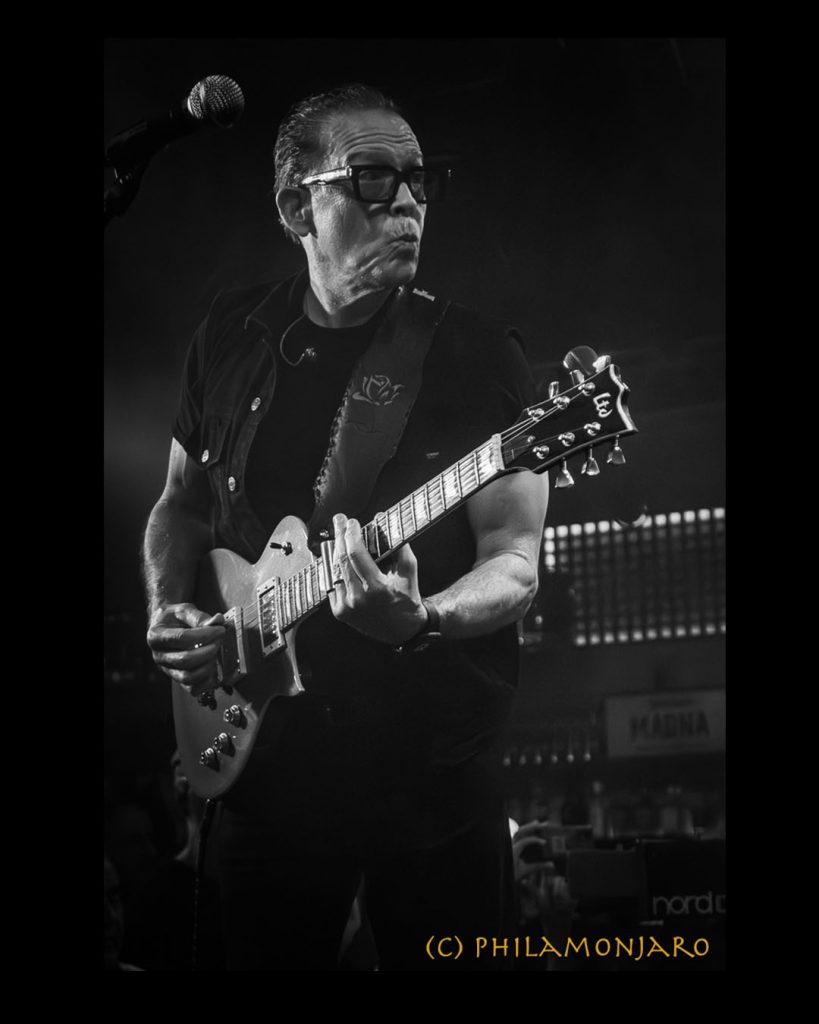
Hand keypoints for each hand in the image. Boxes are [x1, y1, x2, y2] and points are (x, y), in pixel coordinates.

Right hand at [147, 602, 224, 695]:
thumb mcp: (184, 610)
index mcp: (156, 636)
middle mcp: (158, 655)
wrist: (166, 625)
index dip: (204, 635)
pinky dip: (206, 682)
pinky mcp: (177, 679)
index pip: (181, 638)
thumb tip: (218, 621)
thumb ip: (200, 616)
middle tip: (219, 641)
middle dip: (208, 651)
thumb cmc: (174, 618)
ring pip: (188, 677)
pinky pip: (192, 689)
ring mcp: (167, 669)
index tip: (220, 630)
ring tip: (215, 654)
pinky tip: (213, 668)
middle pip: (184, 660)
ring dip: (208, 667)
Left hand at [328, 513, 427, 644]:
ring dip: (334, 551)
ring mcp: (346, 607)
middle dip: (339, 536)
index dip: (351, 534)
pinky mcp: (339, 612)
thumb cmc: (407, 599)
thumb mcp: (409, 571)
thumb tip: (385, 522)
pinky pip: (331, 585)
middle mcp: (358, 598)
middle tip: (339, 520)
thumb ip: (399, 546)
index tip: (351, 522)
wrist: (403, 631)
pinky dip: (332, 570)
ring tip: (337, 537)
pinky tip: (334, 557)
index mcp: (376, 587)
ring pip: (333, 571)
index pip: (356, 554)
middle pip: (340, 560)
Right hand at [512, 819, 551, 881]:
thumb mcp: (529, 869)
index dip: (529, 827)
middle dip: (533, 825)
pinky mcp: (513, 850)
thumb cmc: (513, 874)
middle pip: (522, 830)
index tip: (538, 822)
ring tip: (544, 827)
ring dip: (533, 828)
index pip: (522, 833)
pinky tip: (543, 842)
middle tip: (546, 823)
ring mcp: (511, 846)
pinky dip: (534, 840)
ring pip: (522, 832)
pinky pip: (524, 842)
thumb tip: (552, 865)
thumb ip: (539, 866)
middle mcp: (512, 844)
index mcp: (514, 846)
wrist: (505, 881)